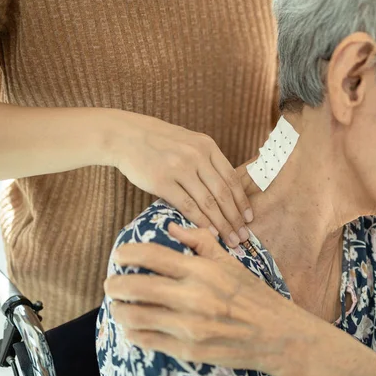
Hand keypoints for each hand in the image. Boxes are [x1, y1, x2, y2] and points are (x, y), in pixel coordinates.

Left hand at [104, 223, 325, 375]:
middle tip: (111, 283)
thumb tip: (171, 227)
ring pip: (135, 315)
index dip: (127, 254)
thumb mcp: (230, 262)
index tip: (119, 256)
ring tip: (119, 305)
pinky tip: (133, 325)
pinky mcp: (187, 349)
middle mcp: (192, 297)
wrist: (277, 335)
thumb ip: (200, 240)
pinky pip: (146, 340)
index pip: (151, 256)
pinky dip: (133, 331)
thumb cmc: (253, 295)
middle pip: (136, 286)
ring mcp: (188, 326)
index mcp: (201, 270)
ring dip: (119, 309)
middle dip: (115, 284)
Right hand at [111, 112, 252, 246]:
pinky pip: (187, 206)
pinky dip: (201, 221)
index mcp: (207, 146)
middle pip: (223, 193)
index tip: (249, 218)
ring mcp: (180, 168)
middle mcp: (197, 156)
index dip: (242, 201)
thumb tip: (225, 190)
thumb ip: (207, 161)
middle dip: (235, 218)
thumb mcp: (189, 142)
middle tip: (243, 236)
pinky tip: (209, 233)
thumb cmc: (159, 142)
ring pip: (208, 202)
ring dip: (222, 224)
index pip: (231, 178)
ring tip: (230, 240)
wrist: (127, 136)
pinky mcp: (162, 181)